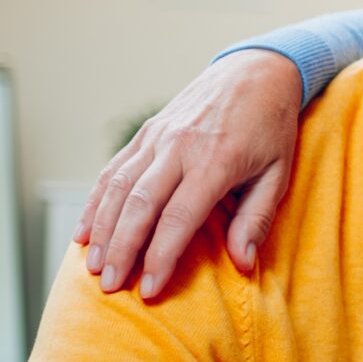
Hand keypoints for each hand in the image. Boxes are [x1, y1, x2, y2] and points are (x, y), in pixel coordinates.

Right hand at [80, 50, 301, 297]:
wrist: (256, 71)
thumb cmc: (271, 127)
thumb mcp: (279, 173)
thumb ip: (257, 218)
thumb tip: (241, 263)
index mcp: (215, 160)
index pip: (179, 217)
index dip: (160, 256)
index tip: (149, 289)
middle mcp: (179, 146)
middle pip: (140, 204)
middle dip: (121, 248)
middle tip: (109, 285)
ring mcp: (158, 136)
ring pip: (119, 186)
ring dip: (101, 228)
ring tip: (92, 266)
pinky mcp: (146, 131)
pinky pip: (114, 168)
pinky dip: (95, 200)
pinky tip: (83, 230)